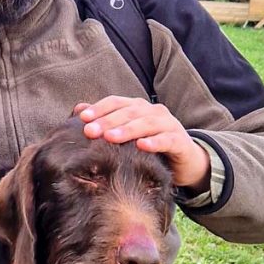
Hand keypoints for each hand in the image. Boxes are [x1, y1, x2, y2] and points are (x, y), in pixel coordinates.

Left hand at [73, 97, 209, 191]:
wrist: (185, 161)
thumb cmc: (150, 146)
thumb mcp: (127, 135)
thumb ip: (105, 121)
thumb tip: (79, 109)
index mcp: (138, 107)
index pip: (116, 102)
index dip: (99, 108)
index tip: (82, 118)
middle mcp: (153, 112)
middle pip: (128, 112)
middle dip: (108, 121)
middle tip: (91, 131)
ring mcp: (169, 124)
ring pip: (146, 123)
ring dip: (127, 130)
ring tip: (110, 138)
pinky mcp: (180, 141)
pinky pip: (167, 140)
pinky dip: (155, 142)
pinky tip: (142, 146)